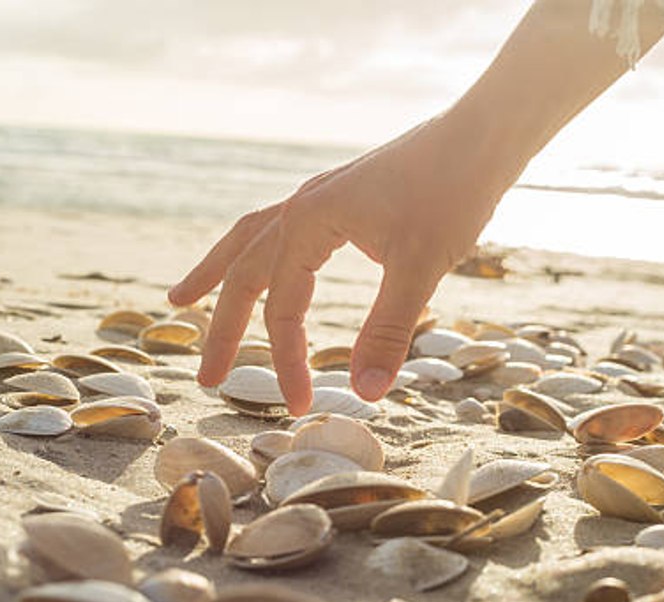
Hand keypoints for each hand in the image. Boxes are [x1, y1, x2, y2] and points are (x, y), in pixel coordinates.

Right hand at [168, 113, 517, 415]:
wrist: (482, 135)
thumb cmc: (452, 192)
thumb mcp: (420, 266)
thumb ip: (388, 330)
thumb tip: (366, 394)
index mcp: (308, 221)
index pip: (281, 306)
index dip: (286, 359)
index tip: (300, 404)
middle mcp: (301, 206)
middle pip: (242, 272)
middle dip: (222, 328)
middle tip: (207, 377)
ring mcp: (317, 198)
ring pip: (249, 240)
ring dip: (216, 273)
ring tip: (181, 299)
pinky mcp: (339, 197)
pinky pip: (278, 229)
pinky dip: (257, 253)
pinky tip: (267, 267)